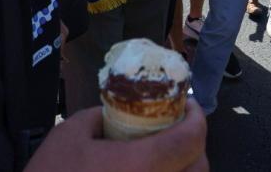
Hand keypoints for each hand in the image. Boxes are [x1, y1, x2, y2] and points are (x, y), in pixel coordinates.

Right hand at [25, 100, 207, 171]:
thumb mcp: (71, 132)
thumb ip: (103, 115)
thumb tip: (122, 113)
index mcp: (141, 166)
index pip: (191, 140)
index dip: (198, 117)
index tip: (189, 105)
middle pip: (199, 168)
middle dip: (195, 145)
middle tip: (178, 130)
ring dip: (186, 169)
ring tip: (167, 154)